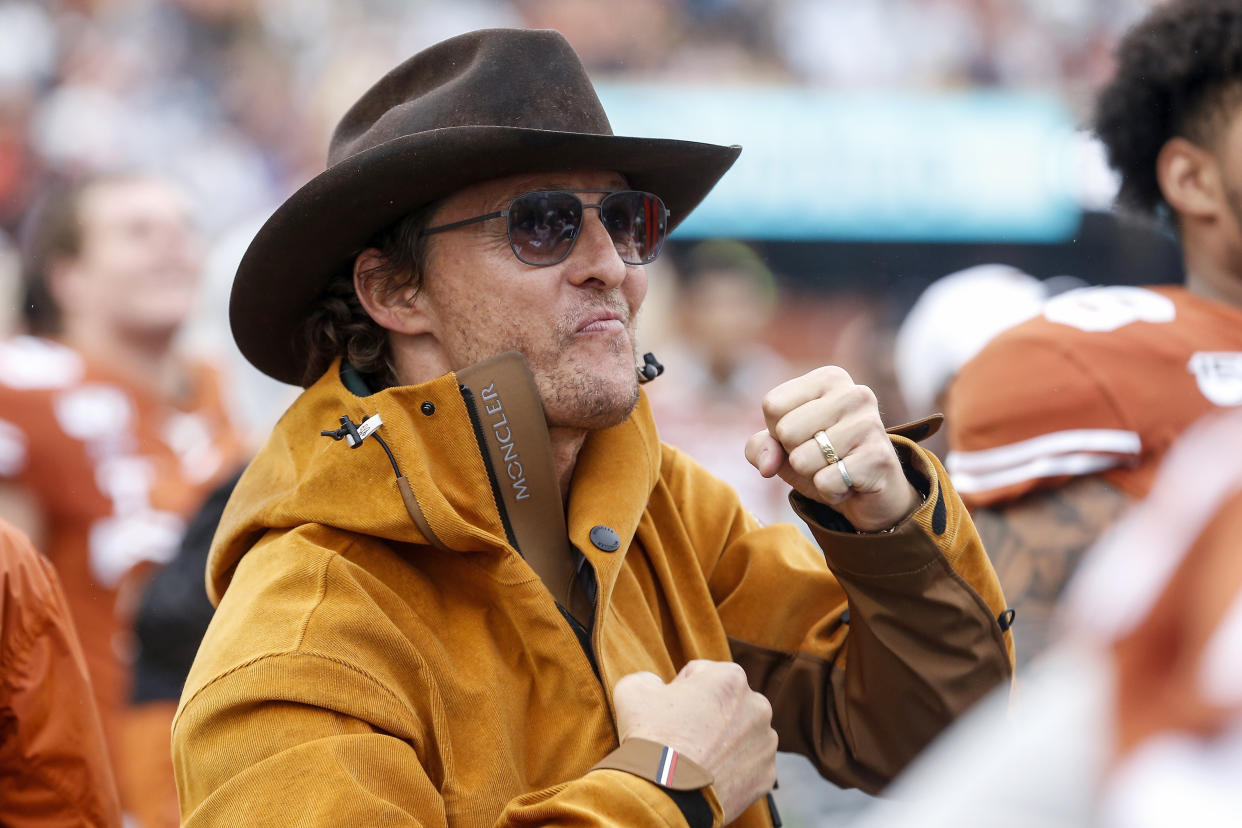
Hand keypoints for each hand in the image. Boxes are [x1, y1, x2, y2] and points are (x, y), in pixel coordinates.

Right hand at [613, 660, 776, 823]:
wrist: (665, 796)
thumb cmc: (651, 737)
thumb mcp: (633, 690)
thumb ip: (648, 678)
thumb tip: (654, 685)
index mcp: (731, 677)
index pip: (701, 675)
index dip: (679, 692)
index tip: (668, 712)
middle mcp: (758, 705)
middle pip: (726, 704)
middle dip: (707, 715)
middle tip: (681, 736)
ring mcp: (765, 743)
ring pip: (740, 735)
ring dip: (722, 742)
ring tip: (694, 759)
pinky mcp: (766, 775)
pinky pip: (747, 766)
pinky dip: (731, 769)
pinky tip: (708, 776)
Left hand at [745, 365, 920, 531]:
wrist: (870, 494)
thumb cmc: (822, 461)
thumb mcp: (783, 448)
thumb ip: (760, 447)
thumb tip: (767, 465)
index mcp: (829, 378)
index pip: (772, 405)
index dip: (778, 431)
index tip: (806, 436)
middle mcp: (854, 393)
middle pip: (786, 431)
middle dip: (795, 455)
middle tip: (822, 457)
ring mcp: (869, 424)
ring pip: (802, 460)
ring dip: (813, 475)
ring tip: (837, 469)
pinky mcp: (878, 457)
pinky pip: (825, 482)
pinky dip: (831, 492)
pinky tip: (850, 483)